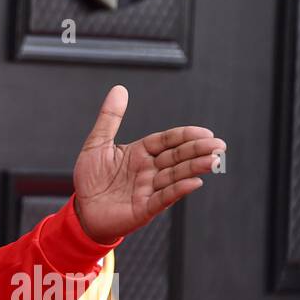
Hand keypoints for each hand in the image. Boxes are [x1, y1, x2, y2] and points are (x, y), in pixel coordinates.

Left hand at [71, 85, 224, 242]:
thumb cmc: (90, 178)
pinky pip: (164, 197)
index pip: (167, 141)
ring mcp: (148, 189)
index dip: (185, 136)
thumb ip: (110, 118)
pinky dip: (178, 190)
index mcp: (140, 153)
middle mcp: (148, 170)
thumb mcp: (97, 143)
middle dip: (197, 150)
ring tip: (213, 160)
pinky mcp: (144, 208)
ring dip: (194, 168)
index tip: (205, 132)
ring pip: (175, 176)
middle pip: (177, 157)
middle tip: (219, 145)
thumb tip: (119, 89)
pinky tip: (194, 182)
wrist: (81, 210)